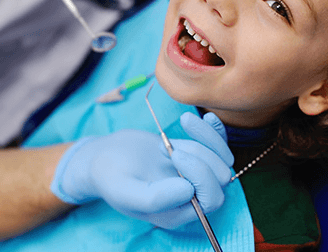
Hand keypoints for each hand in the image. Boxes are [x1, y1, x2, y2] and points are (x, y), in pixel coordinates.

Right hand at [51, 112, 233, 228]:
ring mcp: (195, 173)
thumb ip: (154, 198)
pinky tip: (207, 116)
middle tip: (167, 146)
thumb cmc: (111, 177)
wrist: (105, 157)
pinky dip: (216, 129)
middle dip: (200, 154)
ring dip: (205, 137)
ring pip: (222, 156)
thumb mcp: (125, 191)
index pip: (211, 198)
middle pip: (221, 176)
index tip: (174, 154)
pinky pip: (218, 142)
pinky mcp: (194, 154)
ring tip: (179, 128)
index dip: (201, 175)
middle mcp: (192, 195)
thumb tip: (189, 191)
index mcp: (179, 212)